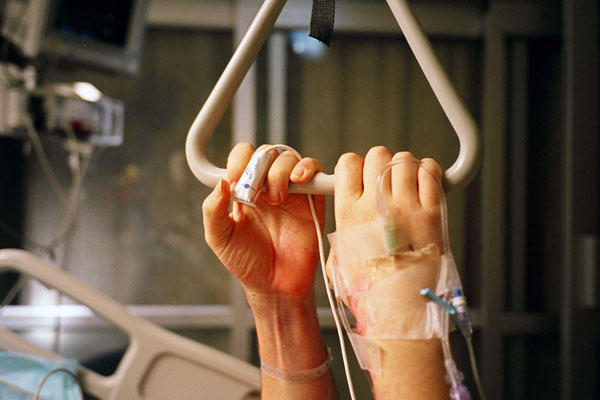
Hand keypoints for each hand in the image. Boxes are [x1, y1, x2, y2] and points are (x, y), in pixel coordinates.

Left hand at [202, 143, 325, 297]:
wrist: (275, 285)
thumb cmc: (248, 263)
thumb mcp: (220, 238)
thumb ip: (213, 211)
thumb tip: (219, 183)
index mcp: (244, 190)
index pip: (242, 157)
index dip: (238, 162)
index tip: (234, 181)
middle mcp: (267, 186)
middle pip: (266, 153)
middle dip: (258, 167)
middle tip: (255, 192)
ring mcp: (291, 191)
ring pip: (288, 158)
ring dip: (279, 172)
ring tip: (275, 199)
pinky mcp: (312, 199)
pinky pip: (314, 171)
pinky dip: (307, 168)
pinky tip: (298, 181)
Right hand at [331, 147, 448, 399]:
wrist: (402, 310)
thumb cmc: (371, 293)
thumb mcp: (339, 262)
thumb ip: (341, 233)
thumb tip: (344, 219)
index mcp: (349, 213)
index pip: (348, 163)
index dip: (355, 165)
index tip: (361, 175)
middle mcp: (376, 205)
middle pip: (377, 155)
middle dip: (381, 164)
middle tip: (386, 181)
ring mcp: (406, 206)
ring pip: (405, 160)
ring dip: (406, 168)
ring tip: (407, 186)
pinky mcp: (432, 212)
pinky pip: (431, 172)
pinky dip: (429, 173)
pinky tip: (425, 186)